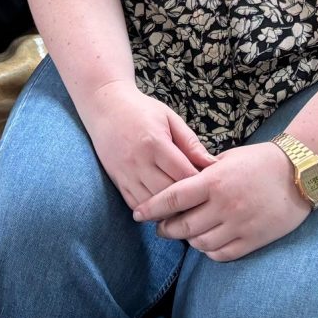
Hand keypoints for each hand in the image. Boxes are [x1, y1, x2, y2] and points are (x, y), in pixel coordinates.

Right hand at [81, 80, 215, 211]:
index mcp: (154, 142)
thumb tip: (212, 165)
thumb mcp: (170, 118)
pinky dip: (150, 210)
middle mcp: (138, 160)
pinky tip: (162, 206)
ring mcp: (125, 172)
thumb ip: (191, 143)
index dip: (200, 183)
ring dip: (169, 208)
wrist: (105, 107)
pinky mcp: (117, 179)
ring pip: (151, 203)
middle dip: (187, 200)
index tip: (211, 185)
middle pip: (168, 192)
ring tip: (184, 207)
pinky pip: (135, 204)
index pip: (183, 173)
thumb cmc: (141, 110)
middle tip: (201, 201)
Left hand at [134, 140, 308, 261]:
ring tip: (185, 234)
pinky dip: (209, 251)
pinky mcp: (253, 239)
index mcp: (214, 181)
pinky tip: (206, 243)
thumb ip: (202, 173)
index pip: (174, 197)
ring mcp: (239, 224)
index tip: (138, 214)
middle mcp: (224, 204)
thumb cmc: (259, 161)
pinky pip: (223, 253)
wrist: (299, 173)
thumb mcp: (226, 159)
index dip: (152, 208)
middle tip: (160, 227)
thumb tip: (178, 185)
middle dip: (166, 228)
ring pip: (201, 243)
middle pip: (183, 225)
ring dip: (188, 240)